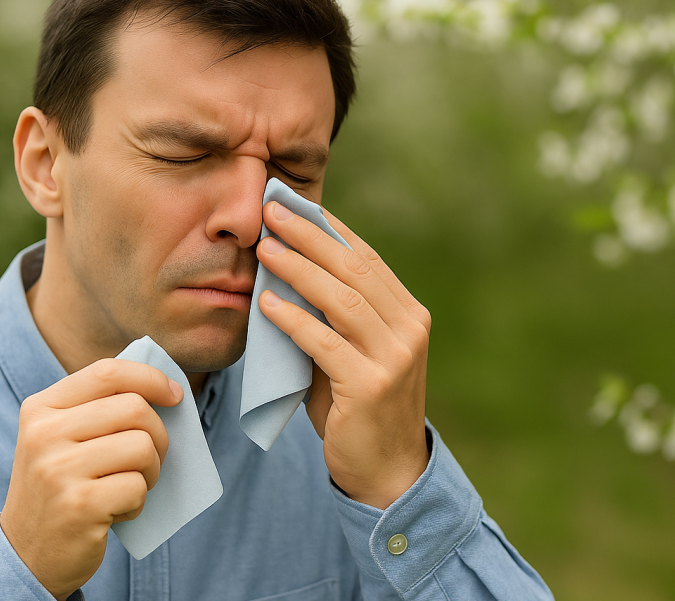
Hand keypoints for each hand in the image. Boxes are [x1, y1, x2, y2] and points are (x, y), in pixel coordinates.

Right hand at [0, 359, 181, 599]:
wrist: (26, 554)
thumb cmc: (61, 488)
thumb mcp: (63, 439)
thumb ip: (100, 409)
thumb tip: (169, 390)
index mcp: (41, 409)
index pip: (108, 372)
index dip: (151, 378)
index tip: (175, 395)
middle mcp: (44, 434)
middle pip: (135, 408)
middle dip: (158, 435)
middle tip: (148, 460)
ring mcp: (58, 470)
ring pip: (142, 447)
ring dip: (150, 471)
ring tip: (128, 487)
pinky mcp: (79, 504)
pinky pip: (137, 487)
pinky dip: (138, 502)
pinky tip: (115, 512)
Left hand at [257, 201, 430, 508]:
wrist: (386, 470)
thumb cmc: (360, 408)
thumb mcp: (355, 353)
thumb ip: (336, 317)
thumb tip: (290, 270)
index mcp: (409, 315)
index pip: (367, 259)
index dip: (329, 230)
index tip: (294, 205)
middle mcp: (409, 329)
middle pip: (355, 270)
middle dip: (310, 236)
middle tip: (272, 212)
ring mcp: (395, 357)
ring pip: (342, 299)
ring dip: (299, 269)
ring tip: (265, 248)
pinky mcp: (371, 385)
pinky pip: (325, 342)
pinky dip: (294, 319)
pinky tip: (266, 303)